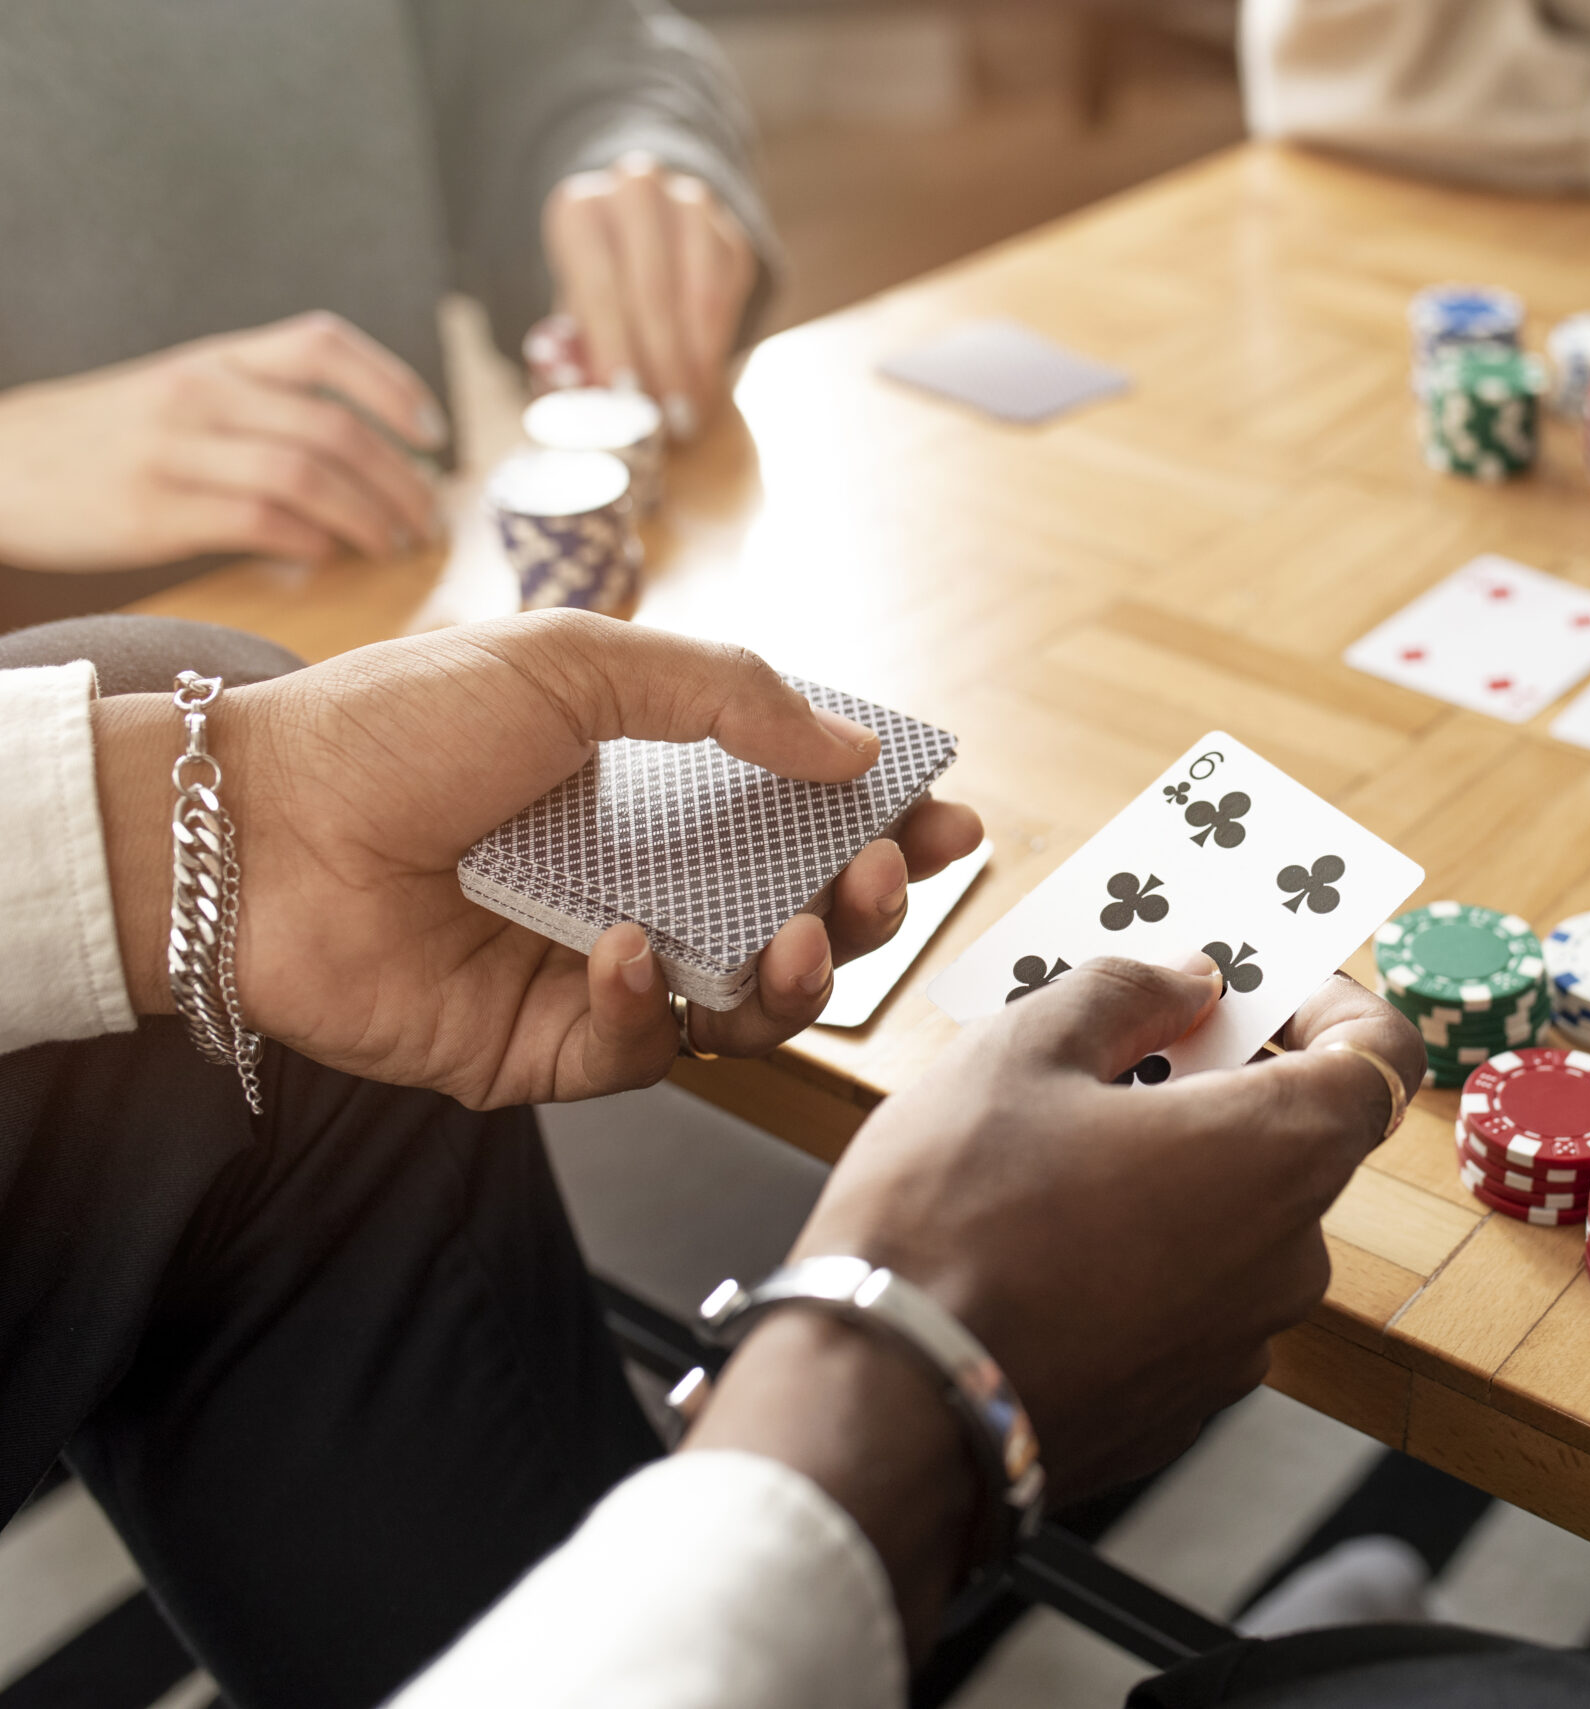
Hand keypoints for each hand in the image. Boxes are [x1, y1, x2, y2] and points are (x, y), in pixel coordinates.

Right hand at [0, 313, 444, 572]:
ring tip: (392, 544)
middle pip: (336, 428)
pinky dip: (311, 541)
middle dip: (402, 480)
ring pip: (308, 477)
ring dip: (369, 518)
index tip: (433, 436)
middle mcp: (201, 394)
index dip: (396, 387)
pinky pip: (259, 522)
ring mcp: (176, 451)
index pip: (325, 345)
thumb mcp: (185, 392)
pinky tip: (326, 554)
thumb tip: (371, 450)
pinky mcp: (154, 510)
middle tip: (428, 518)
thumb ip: (266, 404)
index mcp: (216, 358)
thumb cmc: (112, 437)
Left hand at [90, 610, 983, 1107]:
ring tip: (802, 939)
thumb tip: (855, 746)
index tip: (943, 817)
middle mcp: (641, 883)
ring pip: (744, 1003)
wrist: (243, 828)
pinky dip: (651, 1008)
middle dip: (866, 908)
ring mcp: (596, 970)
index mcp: (655, 791)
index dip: (883, 824)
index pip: (803, 818)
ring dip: (797, 976)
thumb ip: (726, 694)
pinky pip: (642, 1052)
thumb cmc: (389, 728)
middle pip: (800, 919)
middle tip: (885, 880)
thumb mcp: (576, 662)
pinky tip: (627, 952)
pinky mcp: (541, 1046)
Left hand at [542, 152, 755, 440]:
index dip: (614, 345)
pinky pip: (729, 294)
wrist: (638, 242)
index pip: (599, 283)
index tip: (626, 397)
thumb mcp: (572, 313)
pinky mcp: (729, 233)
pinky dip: (716, 346)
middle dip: (661, 363)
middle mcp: (634, 195)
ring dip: (695, 362)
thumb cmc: (597, 293)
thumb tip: (590, 407)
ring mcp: (689, 208)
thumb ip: (575, 355)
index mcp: (580, 211)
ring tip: (689, 415)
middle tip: (665, 420)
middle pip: (652, 288)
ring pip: (699, 291)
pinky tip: (705, 386)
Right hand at [687, 962, 1422, 1650]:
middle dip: (1223, 1085)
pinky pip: (1189, 1301)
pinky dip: (1145, 1257)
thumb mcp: (1025, 1049)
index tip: (1262, 988)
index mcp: (1280, 1153)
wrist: (881, 1406)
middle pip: (1297, 1139)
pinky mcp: (1183, 1405)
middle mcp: (1289, 1258)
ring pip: (1236, 1224)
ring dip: (1177, 1175)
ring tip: (1058, 1153)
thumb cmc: (950, 1219)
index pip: (1381, 1055)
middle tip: (1122, 1053)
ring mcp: (1240, 1345)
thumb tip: (1189, 982)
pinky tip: (1046, 1243)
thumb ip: (1129, 993)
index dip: (1334, 1002)